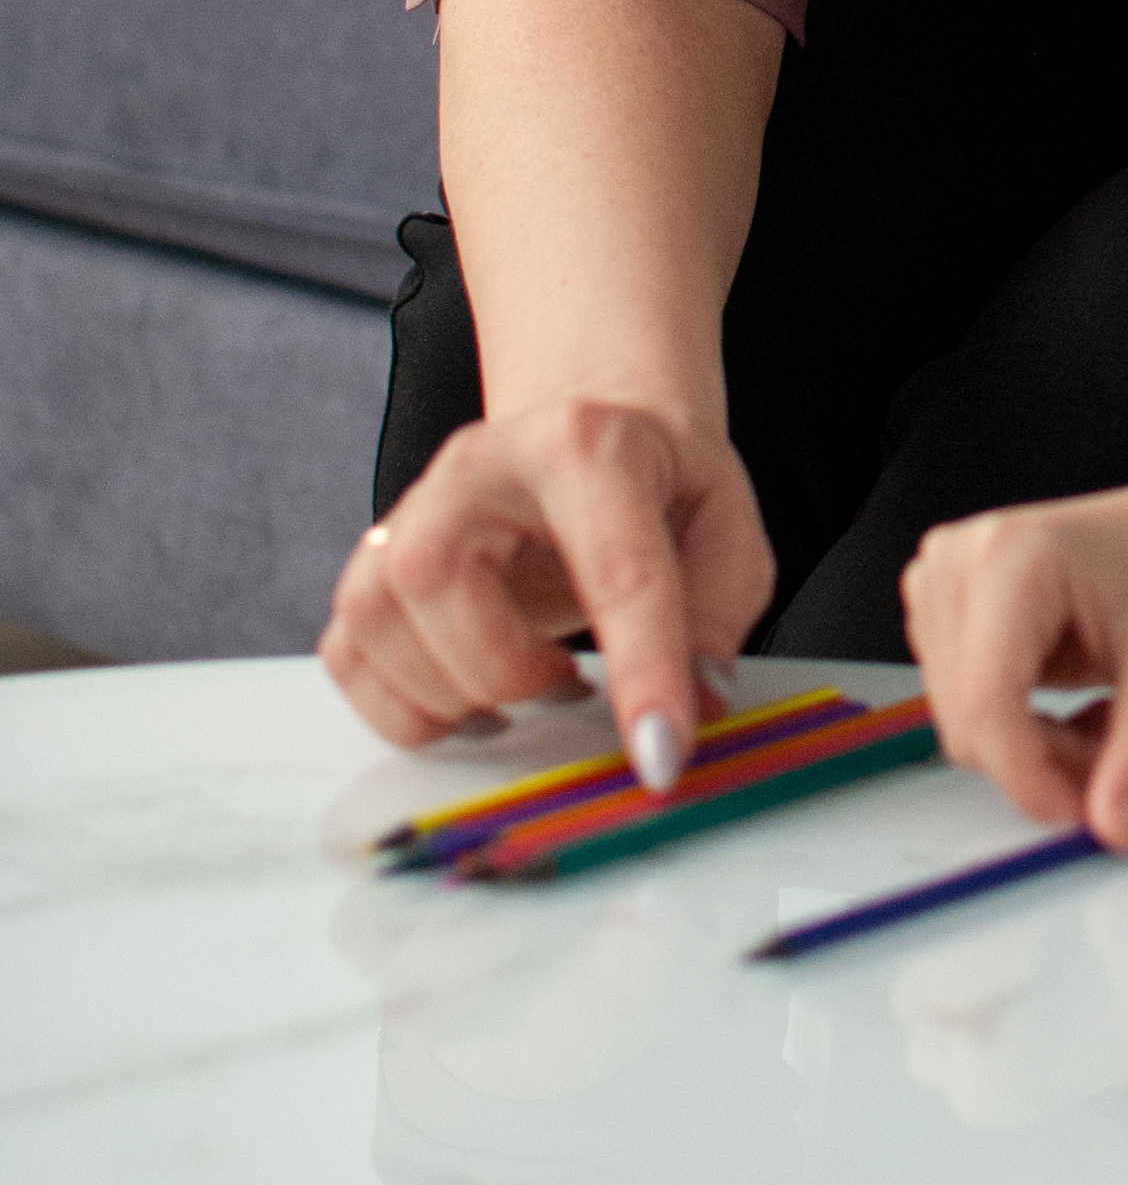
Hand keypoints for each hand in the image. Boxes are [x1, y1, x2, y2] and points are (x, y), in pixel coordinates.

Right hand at [318, 400, 775, 786]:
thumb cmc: (653, 480)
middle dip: (506, 671)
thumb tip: (695, 706)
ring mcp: (413, 509)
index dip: (643, 670)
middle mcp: (477, 465)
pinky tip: (470, 703)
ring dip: (451, 693)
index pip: (613, 566)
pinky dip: (400, 708)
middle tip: (571, 687)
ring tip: (527, 688)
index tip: (662, 758)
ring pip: (376, 616)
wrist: (588, 426)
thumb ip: (718, 614)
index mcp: (584, 443)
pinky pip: (348, 653)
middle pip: (436, 576)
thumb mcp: (722, 526)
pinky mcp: (375, 562)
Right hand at [903, 486, 1127, 850]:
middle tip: (1119, 754)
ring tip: (1106, 718)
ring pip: (967, 728)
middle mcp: (956, 565)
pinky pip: (968, 712)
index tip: (1083, 814)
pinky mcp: (941, 615)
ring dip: (1038, 751)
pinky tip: (1072, 705)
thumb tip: (1115, 825)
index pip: (986, 701)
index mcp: (1010, 556)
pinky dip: (1024, 732)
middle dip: (1046, 763)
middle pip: (971, 723)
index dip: (1029, 777)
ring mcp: (940, 589)